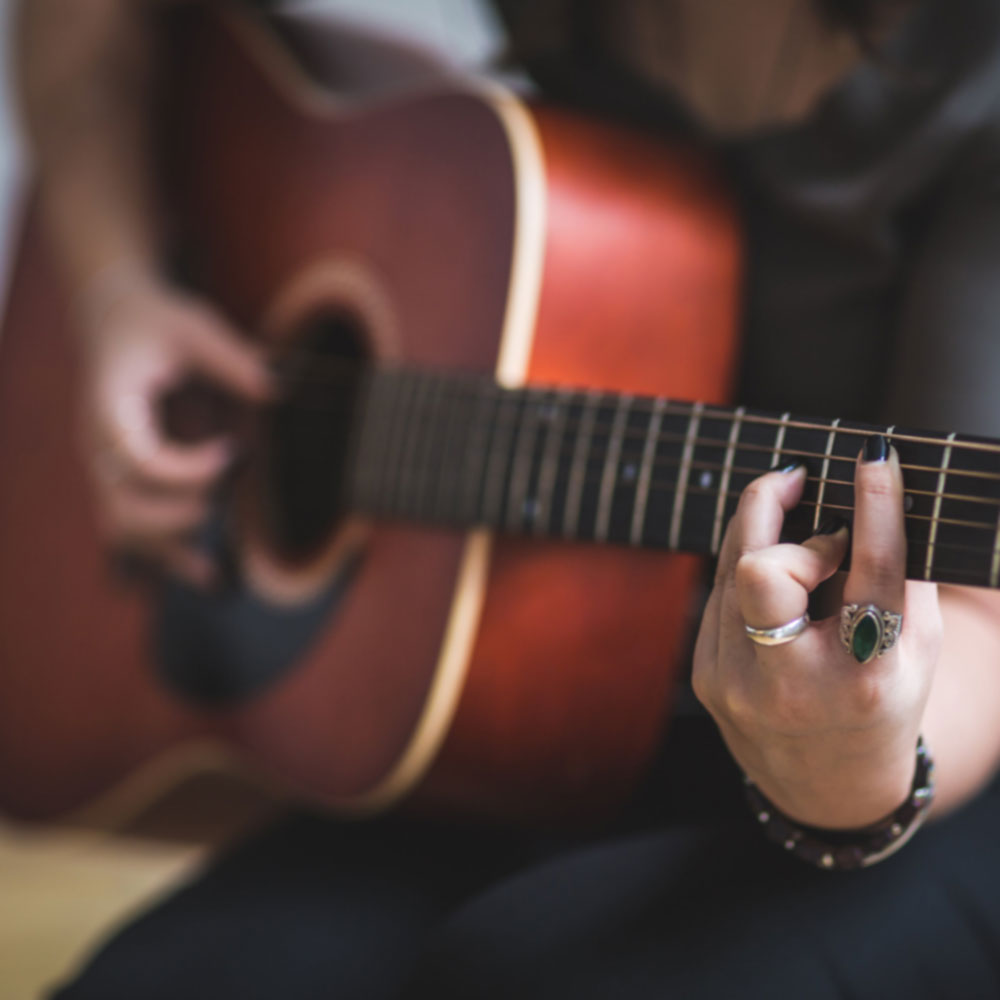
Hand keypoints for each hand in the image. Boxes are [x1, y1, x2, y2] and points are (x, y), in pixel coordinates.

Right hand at [77, 266, 271, 585]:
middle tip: (223, 502)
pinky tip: (213, 578)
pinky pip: (135, 533)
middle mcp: (101, 444)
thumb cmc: (159, 324)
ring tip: (220, 576)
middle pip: (121, 506)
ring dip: (170, 554)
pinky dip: (168, 558)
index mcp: (111, 405)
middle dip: (175, 518)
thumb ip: (234, 358)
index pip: (136, 456)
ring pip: (123, 530)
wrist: (117, 323)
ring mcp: (110, 468)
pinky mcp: (126, 482)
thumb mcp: (195, 327)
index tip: (237, 454)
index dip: (187, 469)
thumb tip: (279, 389)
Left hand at [692, 442, 942, 828]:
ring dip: (763, 531)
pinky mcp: (705, 675)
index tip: (873, 457)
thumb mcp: (916, 648)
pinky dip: (747, 569)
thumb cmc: (882, 698)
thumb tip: (871, 492)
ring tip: (798, 530)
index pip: (872, 576)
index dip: (875, 509)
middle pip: (762, 569)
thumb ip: (899, 574)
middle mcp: (795, 684)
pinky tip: (775, 577)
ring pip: (729, 566)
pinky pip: (718, 591)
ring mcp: (738, 683)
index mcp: (866, 678)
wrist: (825, 784)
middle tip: (802, 482)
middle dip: (776, 512)